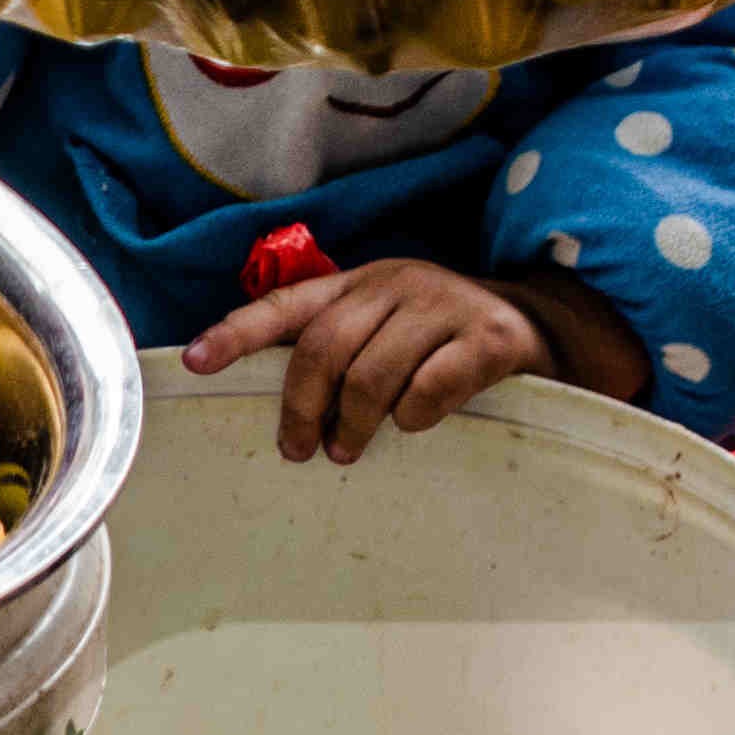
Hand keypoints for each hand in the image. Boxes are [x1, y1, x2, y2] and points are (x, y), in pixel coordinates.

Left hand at [184, 255, 641, 458]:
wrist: (541, 325)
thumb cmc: (440, 339)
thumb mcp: (384, 327)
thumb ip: (336, 349)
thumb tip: (281, 410)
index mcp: (358, 284)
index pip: (284, 306)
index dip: (235, 333)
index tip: (193, 362)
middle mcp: (395, 284)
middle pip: (323, 346)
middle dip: (301, 405)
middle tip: (299, 449)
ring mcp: (444, 306)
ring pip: (374, 370)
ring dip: (352, 420)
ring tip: (347, 450)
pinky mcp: (490, 337)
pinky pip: (435, 383)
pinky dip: (415, 415)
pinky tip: (413, 427)